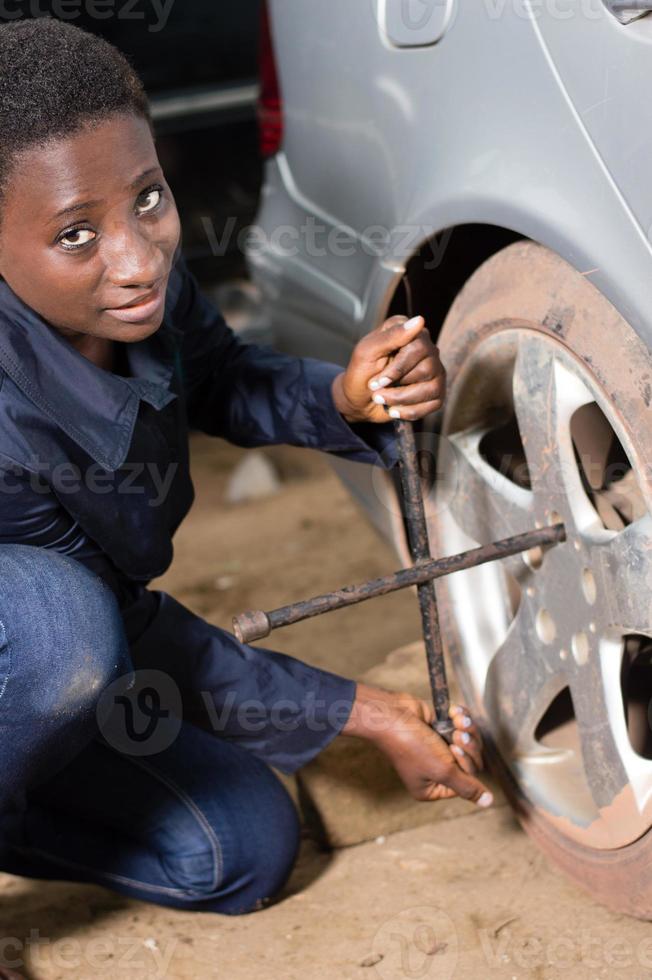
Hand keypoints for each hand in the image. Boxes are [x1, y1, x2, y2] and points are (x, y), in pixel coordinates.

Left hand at [331, 315, 445, 423]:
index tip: (378, 381)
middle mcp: (427, 349)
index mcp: (409, 333)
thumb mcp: (367, 352)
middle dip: (398, 386)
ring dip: (402, 400)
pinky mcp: (435, 392)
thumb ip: (391, 336)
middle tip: (377, 391)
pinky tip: (394, 410)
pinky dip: (410, 411)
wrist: (358, 400)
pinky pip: (434, 404)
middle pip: (427, 369)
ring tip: (383, 400)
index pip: (418, 347)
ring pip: (432, 388)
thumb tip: (420, 320)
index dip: (398, 368)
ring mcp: (434, 371)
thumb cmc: (360, 372)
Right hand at [342, 683, 492, 805]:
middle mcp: (437, 768)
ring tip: (457, 721)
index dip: (467, 764)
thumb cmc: (411, 746)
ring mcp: (440, 747)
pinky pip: (464, 725)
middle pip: (472, 760)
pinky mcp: (441, 727)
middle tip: (456, 736)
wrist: (393, 714)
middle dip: (468, 745)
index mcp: (433, 786)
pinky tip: (454, 712)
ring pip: (470, 741)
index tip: (453, 752)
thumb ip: (467, 786)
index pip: (467, 781)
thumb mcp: (442, 771)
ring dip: (467, 729)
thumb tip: (487, 802)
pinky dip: (462, 717)